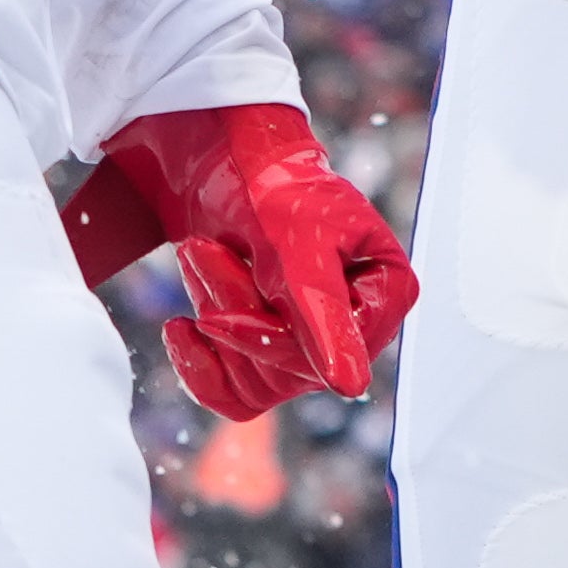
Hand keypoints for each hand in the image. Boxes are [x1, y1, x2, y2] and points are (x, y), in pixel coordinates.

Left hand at [62, 103, 415, 418]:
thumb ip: (327, 320)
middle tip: (203, 249)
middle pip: (288, 372)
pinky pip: (233, 397)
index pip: (331, 359)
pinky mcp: (272, 356)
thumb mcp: (300, 253)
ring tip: (200, 255)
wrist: (229, 170)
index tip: (222, 305)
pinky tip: (180, 327)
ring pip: (254, 381)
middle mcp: (359, 328)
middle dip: (234, 310)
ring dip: (214, 314)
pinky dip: (197, 365)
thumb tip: (352, 387)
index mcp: (387, 294)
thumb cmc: (277, 194)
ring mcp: (315, 347)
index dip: (271, 338)